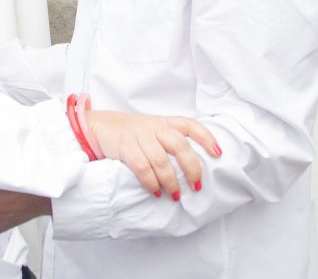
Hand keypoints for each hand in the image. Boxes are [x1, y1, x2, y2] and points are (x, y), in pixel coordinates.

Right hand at [86, 110, 220, 200]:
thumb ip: (169, 140)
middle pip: (180, 146)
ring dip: (171, 181)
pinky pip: (142, 167)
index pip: (190, 125)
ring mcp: (139, 136)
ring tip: (175, 195)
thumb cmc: (131, 132)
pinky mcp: (125, 146)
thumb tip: (192, 166)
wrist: (100, 125)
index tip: (218, 153)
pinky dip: (151, 182)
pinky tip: (156, 191)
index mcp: (164, 122)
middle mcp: (154, 127)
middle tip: (196, 186)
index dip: (206, 138)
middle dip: (191, 168)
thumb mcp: (152, 129)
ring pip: (162, 160)